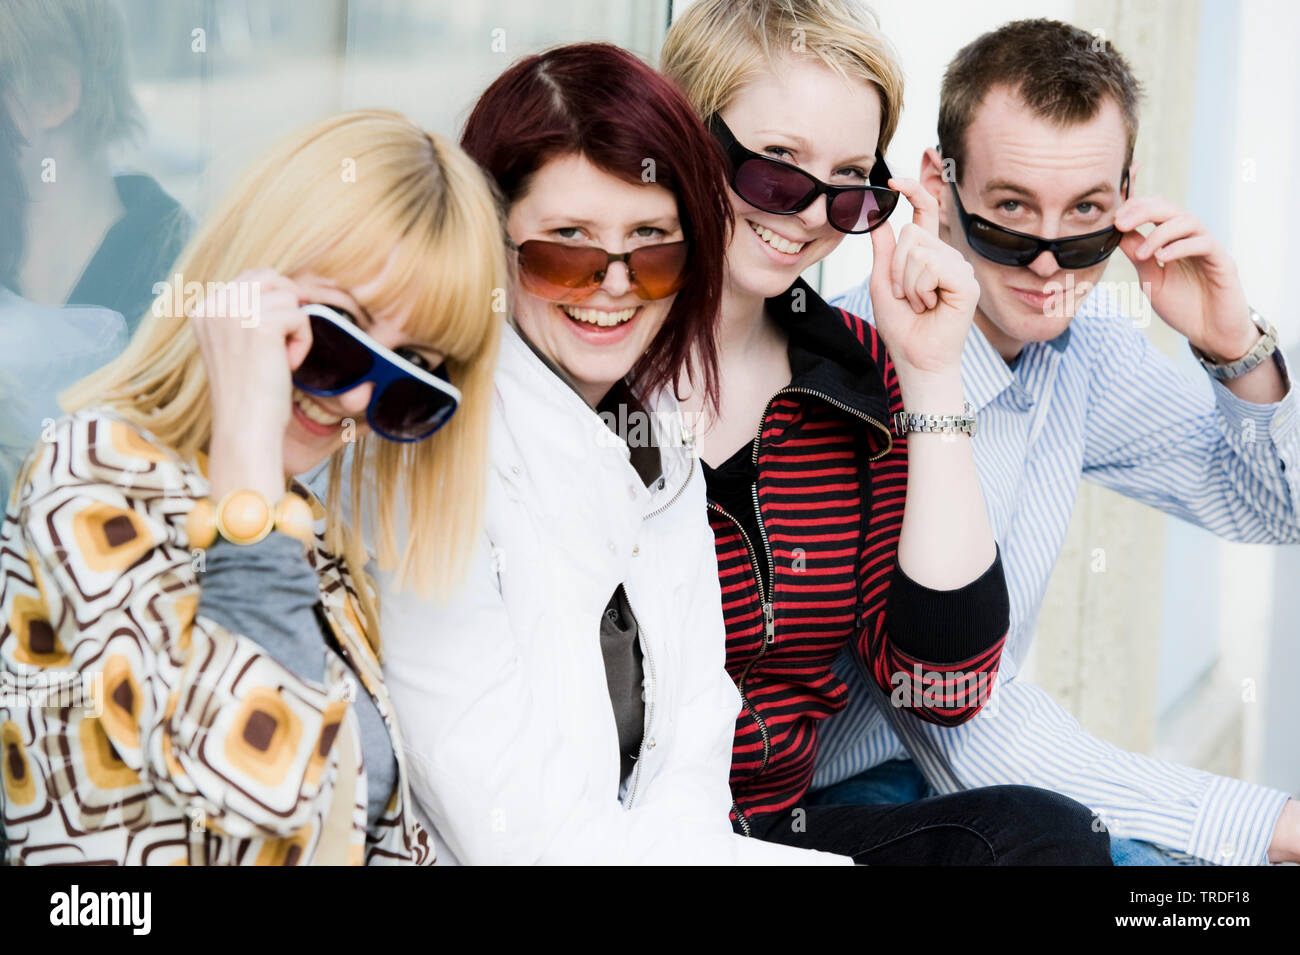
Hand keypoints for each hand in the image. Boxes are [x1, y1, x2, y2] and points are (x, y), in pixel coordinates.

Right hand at [188, 269, 313, 499]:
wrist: (246, 427)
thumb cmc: (249, 392)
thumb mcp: (236, 345)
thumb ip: (245, 314)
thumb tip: (284, 285)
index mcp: (203, 308)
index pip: (251, 277)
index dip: (275, 299)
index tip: (275, 336)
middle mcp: (213, 305)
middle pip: (270, 278)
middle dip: (289, 305)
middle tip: (286, 341)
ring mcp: (234, 313)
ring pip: (288, 296)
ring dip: (296, 327)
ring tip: (282, 358)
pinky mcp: (260, 325)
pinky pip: (301, 316)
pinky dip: (303, 341)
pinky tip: (288, 365)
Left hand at [869, 178, 979, 402]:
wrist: (915, 358)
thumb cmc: (901, 326)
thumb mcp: (882, 282)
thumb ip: (884, 250)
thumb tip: (877, 217)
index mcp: (928, 253)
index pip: (924, 211)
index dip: (913, 191)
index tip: (893, 180)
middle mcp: (948, 256)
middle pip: (913, 233)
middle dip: (897, 268)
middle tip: (905, 296)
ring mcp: (960, 268)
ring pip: (920, 251)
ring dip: (907, 283)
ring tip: (919, 304)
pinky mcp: (967, 282)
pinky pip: (932, 267)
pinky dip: (920, 289)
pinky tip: (930, 306)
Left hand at [1116, 196, 1255, 359]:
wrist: (1211, 333)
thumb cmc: (1183, 307)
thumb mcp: (1152, 280)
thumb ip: (1138, 257)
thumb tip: (1118, 234)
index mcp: (1173, 241)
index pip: (1156, 210)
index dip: (1135, 208)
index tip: (1114, 218)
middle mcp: (1191, 239)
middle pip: (1170, 208)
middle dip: (1143, 211)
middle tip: (1121, 223)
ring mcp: (1209, 248)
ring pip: (1188, 221)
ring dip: (1160, 233)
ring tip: (1142, 254)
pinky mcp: (1223, 262)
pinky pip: (1204, 244)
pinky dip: (1180, 247)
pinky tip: (1162, 258)